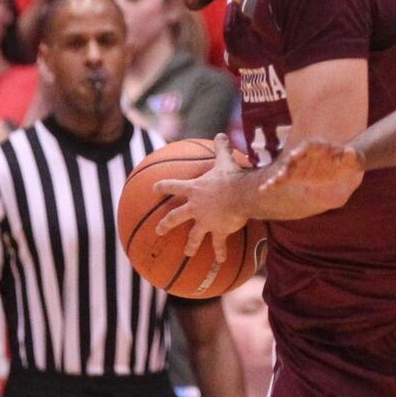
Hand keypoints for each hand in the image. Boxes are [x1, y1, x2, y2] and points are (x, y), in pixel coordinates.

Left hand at [155, 134, 248, 260]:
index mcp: (194, 190)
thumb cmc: (231, 177)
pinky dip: (219, 252)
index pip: (173, 186)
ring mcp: (205, 221)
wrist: (241, 195)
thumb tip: (220, 134)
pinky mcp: (218, 231)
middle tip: (158, 230)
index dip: (163, 186)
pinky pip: (218, 244)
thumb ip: (221, 148)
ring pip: (193, 235)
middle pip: (175, 217)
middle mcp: (195, 207)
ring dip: (190, 245)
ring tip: (187, 253)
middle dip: (166, 224)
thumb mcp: (225, 160)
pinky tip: (221, 261)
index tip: (154, 188)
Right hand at [260, 139, 365, 209]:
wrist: (343, 167)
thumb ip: (352, 157)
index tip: (293, 156)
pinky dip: (273, 183)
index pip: (308, 146)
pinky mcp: (295, 174)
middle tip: (281, 174)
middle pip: (295, 158)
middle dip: (288, 165)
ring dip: (279, 176)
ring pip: (286, 169)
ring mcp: (299, 164)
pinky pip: (282, 179)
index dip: (300, 151)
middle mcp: (306, 153)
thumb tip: (351, 151)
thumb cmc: (348, 162)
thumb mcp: (353, 159)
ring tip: (271, 184)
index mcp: (319, 146)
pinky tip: (264, 189)